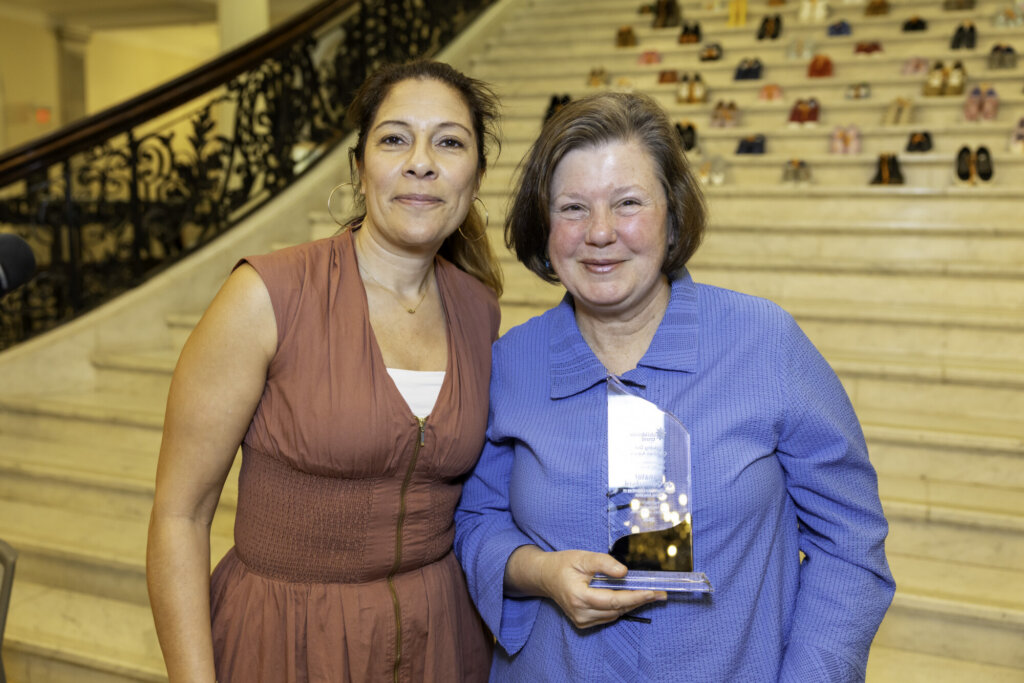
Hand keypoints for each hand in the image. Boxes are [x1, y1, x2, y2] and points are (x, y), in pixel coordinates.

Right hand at [531, 549, 666, 628]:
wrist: (545, 577)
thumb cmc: (563, 564)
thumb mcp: (583, 557)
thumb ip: (604, 563)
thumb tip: (625, 573)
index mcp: (579, 597)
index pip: (614, 600)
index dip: (636, 596)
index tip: (654, 592)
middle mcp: (581, 613)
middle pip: (617, 609)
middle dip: (640, 601)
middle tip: (660, 594)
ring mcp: (581, 620)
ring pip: (614, 615)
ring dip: (631, 604)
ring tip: (648, 594)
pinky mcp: (583, 623)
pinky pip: (608, 617)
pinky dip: (620, 608)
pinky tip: (629, 598)